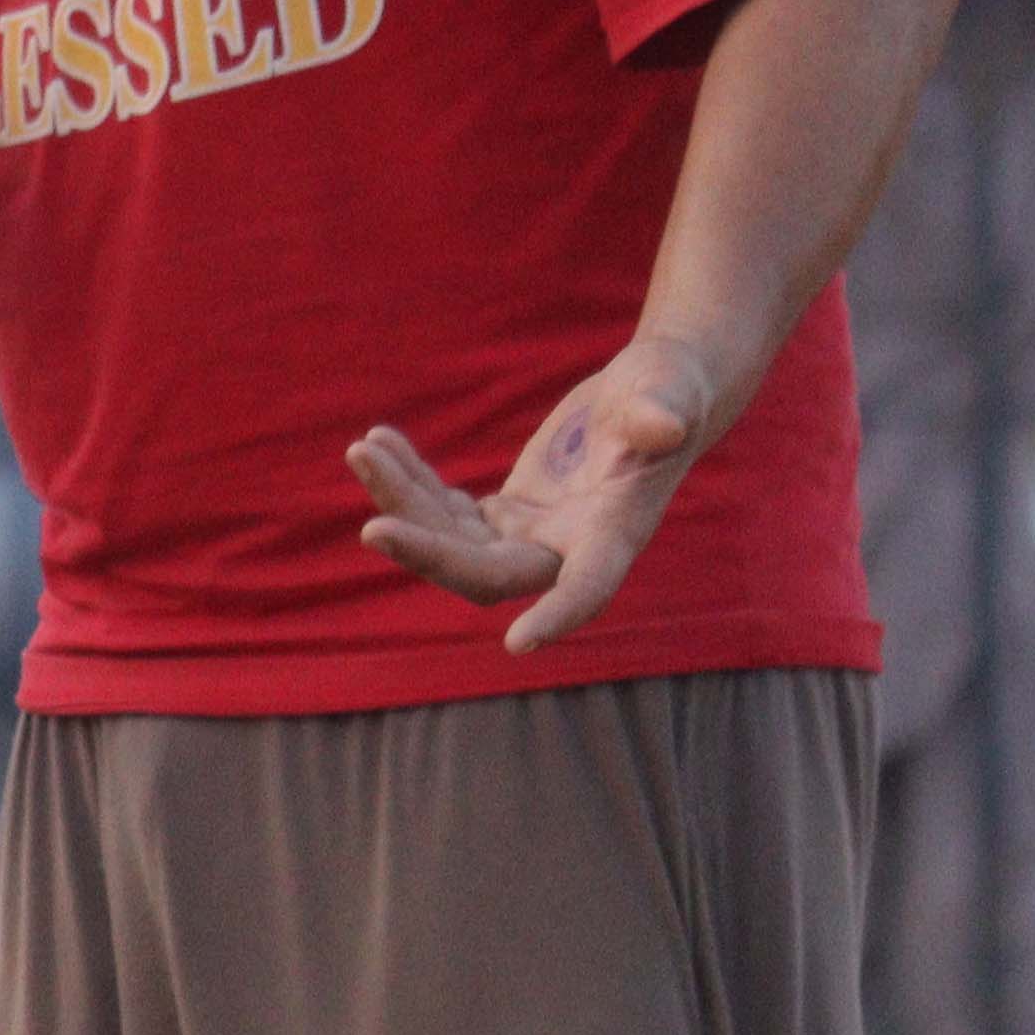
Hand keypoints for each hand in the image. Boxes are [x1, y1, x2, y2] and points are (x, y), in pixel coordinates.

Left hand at [345, 334, 730, 650]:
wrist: (652, 394)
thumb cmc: (672, 390)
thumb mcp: (670, 390)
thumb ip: (664, 412)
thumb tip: (665, 425)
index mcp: (614, 532)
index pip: (587, 588)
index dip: (557, 616)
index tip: (517, 644)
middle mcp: (566, 547)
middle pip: (488, 574)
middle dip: (429, 554)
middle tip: (371, 527)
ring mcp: (529, 535)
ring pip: (452, 543)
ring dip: (402, 502)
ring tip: (362, 450)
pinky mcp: (506, 514)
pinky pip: (445, 512)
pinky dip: (409, 481)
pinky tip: (378, 441)